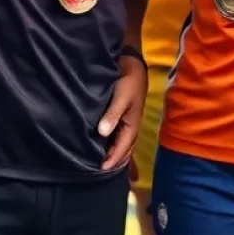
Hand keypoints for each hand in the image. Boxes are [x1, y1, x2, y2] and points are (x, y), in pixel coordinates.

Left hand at [98, 56, 147, 171]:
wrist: (133, 63)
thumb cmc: (128, 80)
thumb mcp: (121, 96)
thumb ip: (113, 114)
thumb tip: (103, 133)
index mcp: (133, 123)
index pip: (123, 147)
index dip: (113, 159)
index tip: (101, 169)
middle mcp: (132, 124)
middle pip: (125, 148)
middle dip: (116, 160)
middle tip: (100, 171)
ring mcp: (130, 120)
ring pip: (124, 142)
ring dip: (116, 153)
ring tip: (104, 162)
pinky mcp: (125, 114)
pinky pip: (121, 135)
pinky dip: (115, 143)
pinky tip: (106, 144)